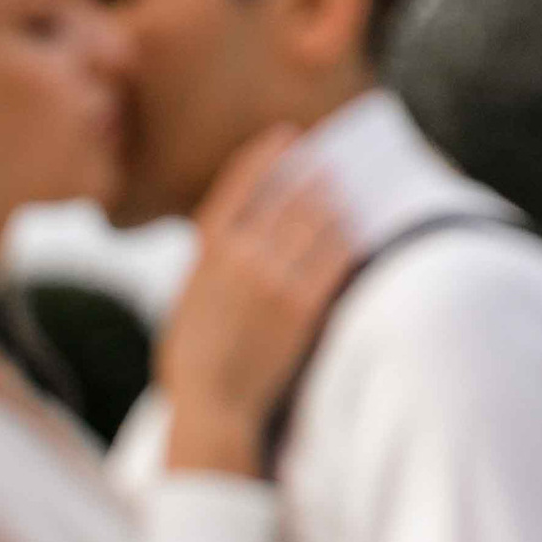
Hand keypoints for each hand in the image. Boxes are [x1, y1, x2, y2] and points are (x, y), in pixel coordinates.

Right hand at [158, 128, 356, 475]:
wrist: (213, 404)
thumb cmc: (193, 358)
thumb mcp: (185, 298)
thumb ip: (208, 262)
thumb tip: (231, 233)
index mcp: (207, 252)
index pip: (241, 185)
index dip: (266, 156)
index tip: (286, 137)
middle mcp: (242, 257)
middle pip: (287, 197)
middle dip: (312, 175)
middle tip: (329, 163)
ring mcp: (275, 279)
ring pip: (317, 221)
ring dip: (334, 202)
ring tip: (344, 194)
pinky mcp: (305, 305)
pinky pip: (336, 257)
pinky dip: (347, 238)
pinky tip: (356, 231)